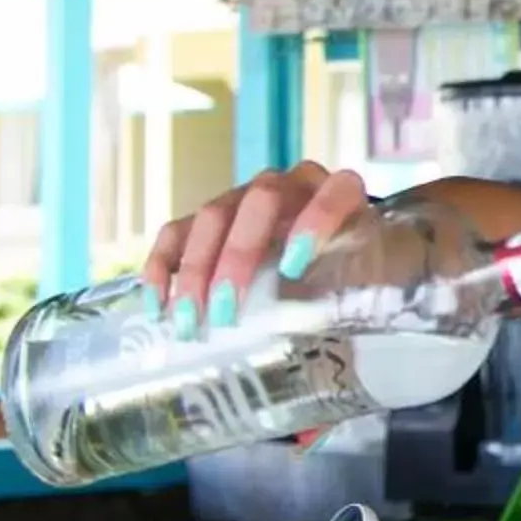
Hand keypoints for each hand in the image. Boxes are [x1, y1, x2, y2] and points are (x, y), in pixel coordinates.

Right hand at [139, 161, 368, 332]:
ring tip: (191, 321)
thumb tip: (311, 335)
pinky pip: (178, 231)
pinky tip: (158, 305)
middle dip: (238, 256)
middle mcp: (290, 185)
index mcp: (338, 192)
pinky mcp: (212, 219)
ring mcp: (245, 196)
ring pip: (213, 216)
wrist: (337, 258)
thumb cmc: (354, 272)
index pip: (334, 193)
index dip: (315, 222)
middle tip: (227, 311)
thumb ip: (347, 294)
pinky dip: (163, 266)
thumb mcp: (362, 282)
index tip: (295, 267)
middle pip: (259, 202)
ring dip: (197, 270)